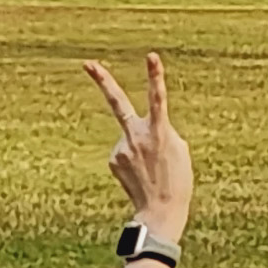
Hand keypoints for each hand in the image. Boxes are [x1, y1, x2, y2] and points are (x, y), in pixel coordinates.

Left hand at [85, 54, 191, 242]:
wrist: (161, 211)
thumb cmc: (178, 180)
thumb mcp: (179, 150)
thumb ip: (163, 130)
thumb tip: (146, 126)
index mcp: (159, 132)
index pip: (157, 98)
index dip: (155, 76)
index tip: (151, 56)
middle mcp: (136, 136)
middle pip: (117, 102)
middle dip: (103, 80)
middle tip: (87, 63)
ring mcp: (121, 148)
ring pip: (131, 136)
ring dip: (140, 147)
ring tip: (152, 169)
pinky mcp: (113, 160)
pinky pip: (125, 151)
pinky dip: (134, 158)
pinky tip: (141, 174)